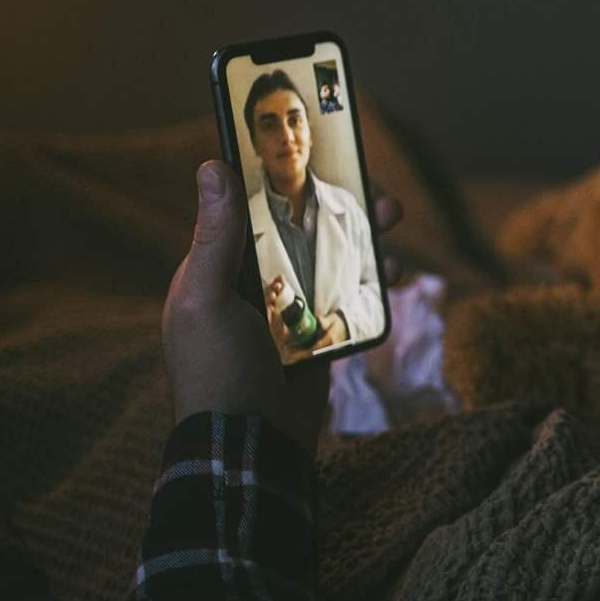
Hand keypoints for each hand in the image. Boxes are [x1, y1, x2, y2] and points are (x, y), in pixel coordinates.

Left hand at [162, 162, 403, 456]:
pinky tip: (393, 272)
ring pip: (331, 258)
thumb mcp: (207, 300)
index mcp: (217, 268)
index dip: (284, 180)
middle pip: (300, 228)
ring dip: (364, 237)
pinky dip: (373, 280)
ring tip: (392, 222)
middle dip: (339, 205)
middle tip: (376, 190)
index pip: (250, 208)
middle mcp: (252, 283)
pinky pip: (350, 296)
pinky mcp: (319, 336)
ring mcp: (289, 310)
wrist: (251, 448)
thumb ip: (216, 237)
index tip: (318, 153)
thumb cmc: (218, 373)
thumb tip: (211, 166)